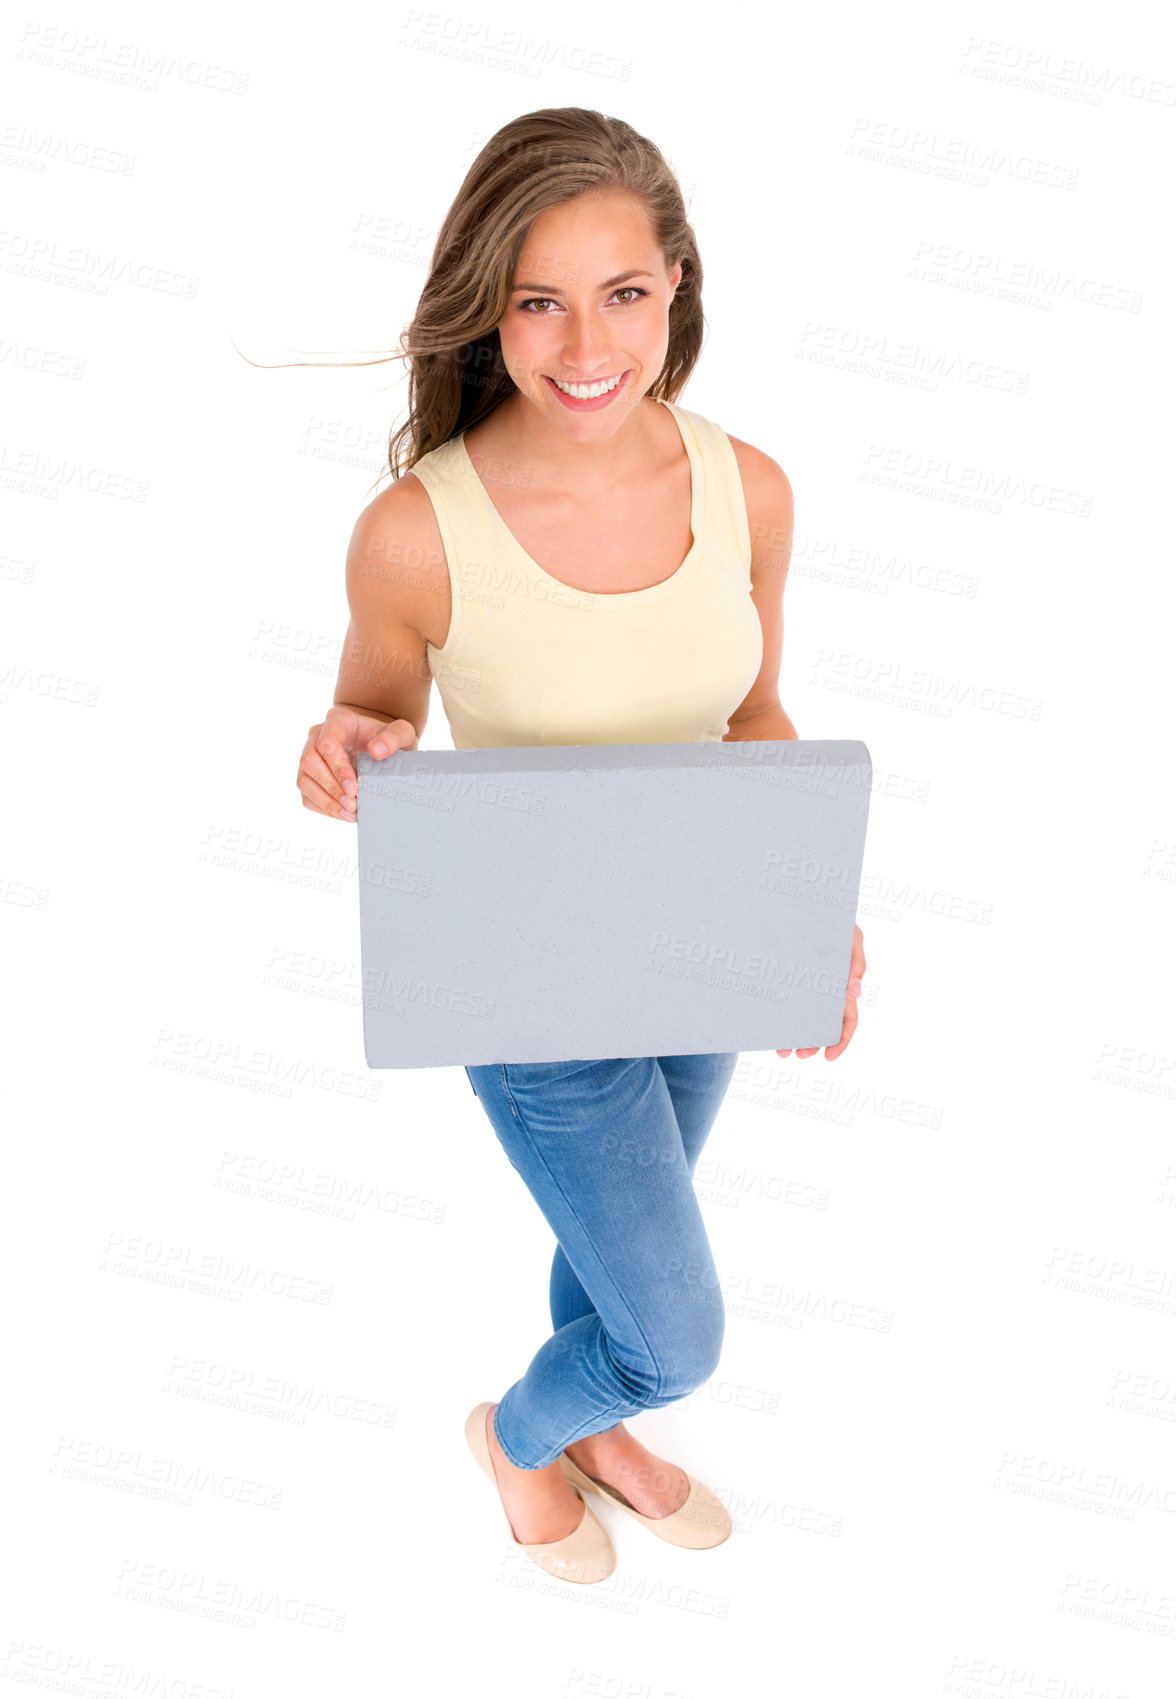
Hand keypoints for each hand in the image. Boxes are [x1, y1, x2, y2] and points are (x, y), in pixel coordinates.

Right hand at [296, 706, 417, 821]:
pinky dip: (323, 808)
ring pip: (304, 780)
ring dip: (325, 801)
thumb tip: (375, 751)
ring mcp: (310, 757)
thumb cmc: (388, 739)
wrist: (380, 746)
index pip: (326, 744)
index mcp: (338, 721)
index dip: (338, 768)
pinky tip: (343, 814)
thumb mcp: (402, 733)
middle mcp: (317, 736)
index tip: (355, 789)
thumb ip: (394, 737)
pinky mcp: (310, 776)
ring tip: (349, 814)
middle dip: (331, 787)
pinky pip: (307, 795)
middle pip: (309, 761)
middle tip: (353, 805)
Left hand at [777, 924, 864, 1061]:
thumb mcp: (851, 935)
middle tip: (798, 1055)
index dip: (842, 1040)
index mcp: (843, 986)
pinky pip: (783, 1003)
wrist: (800, 902)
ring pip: (802, 1019)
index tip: (829, 1057)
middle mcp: (825, 990)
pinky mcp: (786, 978)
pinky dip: (780, 1018)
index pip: (848, 1019)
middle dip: (812, 1044)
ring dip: (795, 1038)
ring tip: (782, 1051)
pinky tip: (770, 1029)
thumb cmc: (834, 919)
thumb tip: (854, 991)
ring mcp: (805, 986)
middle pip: (822, 1026)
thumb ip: (856, 960)